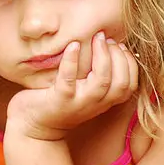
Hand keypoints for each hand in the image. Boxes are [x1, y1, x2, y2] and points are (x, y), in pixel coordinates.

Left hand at [5, 32, 138, 140]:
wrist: (33, 126)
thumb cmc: (58, 100)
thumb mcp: (82, 90)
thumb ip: (95, 74)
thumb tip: (107, 43)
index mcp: (104, 101)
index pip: (130, 84)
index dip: (129, 62)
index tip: (119, 45)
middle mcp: (95, 103)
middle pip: (121, 82)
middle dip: (118, 56)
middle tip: (104, 37)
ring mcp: (78, 102)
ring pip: (102, 81)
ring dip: (102, 56)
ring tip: (96, 38)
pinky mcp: (59, 99)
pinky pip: (68, 79)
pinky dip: (72, 60)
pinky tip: (73, 45)